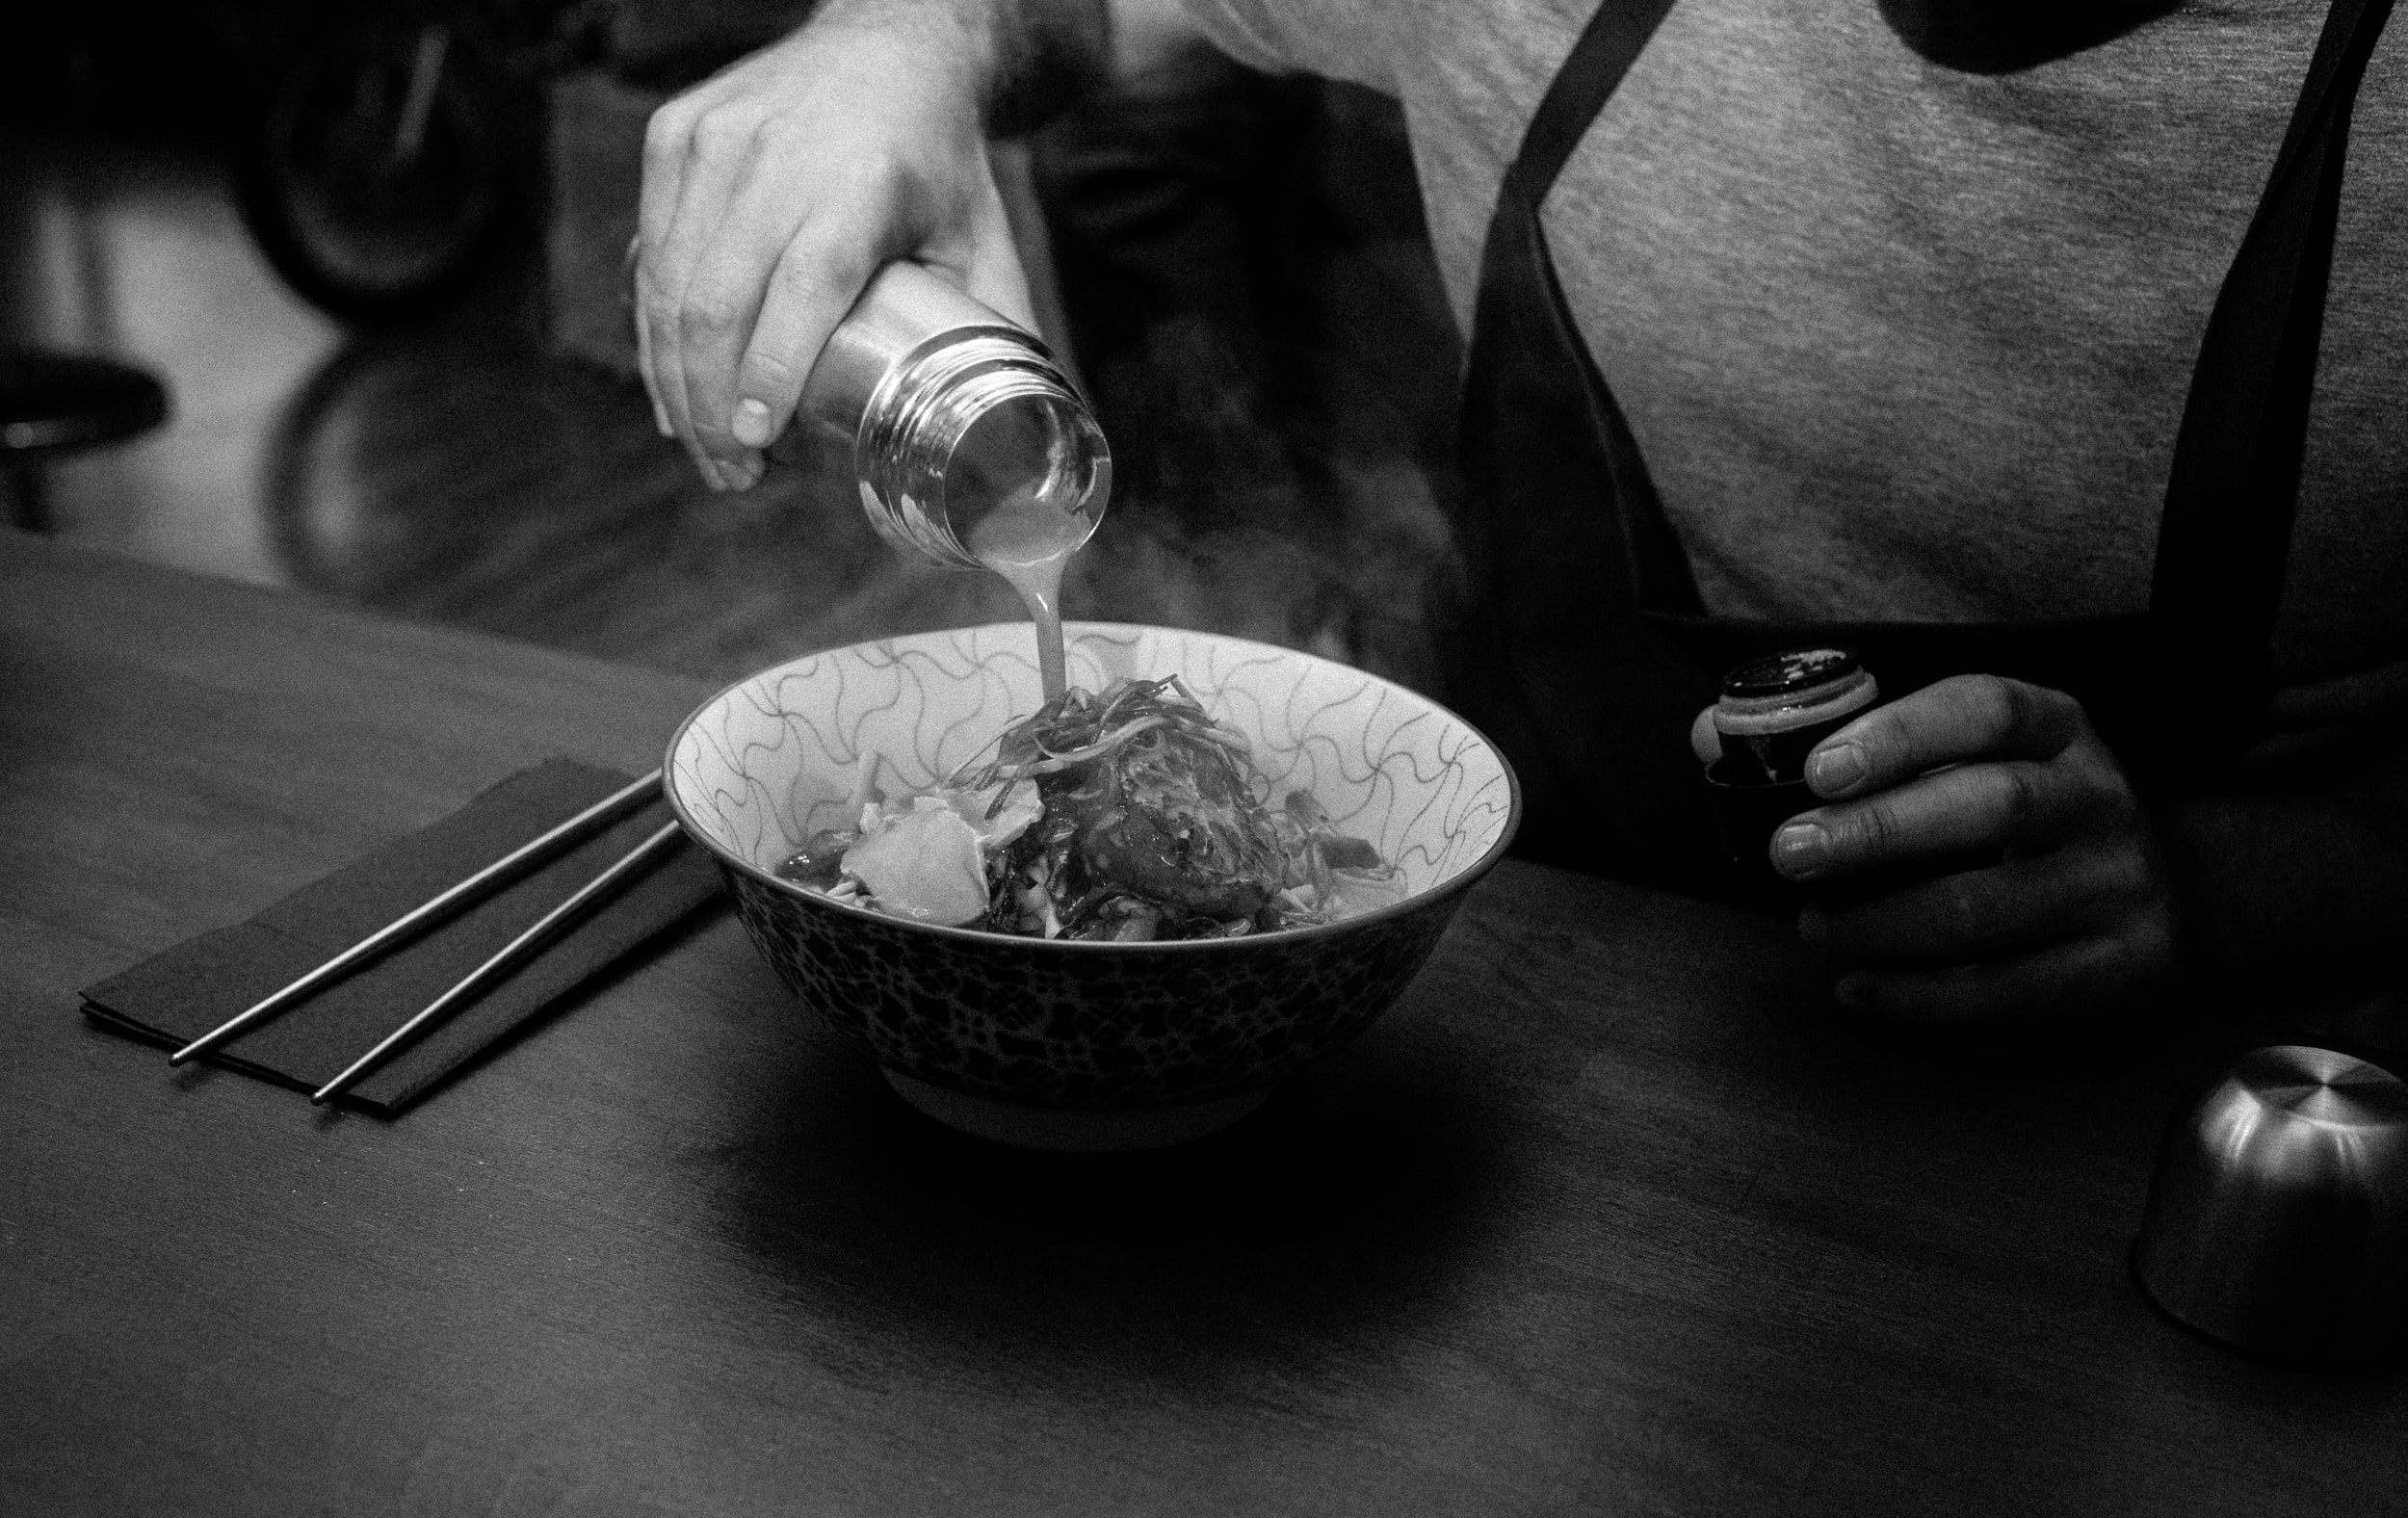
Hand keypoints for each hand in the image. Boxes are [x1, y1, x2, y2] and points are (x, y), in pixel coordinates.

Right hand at [634, 4, 1037, 490]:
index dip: (772, 371)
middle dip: (712, 408)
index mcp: (863, 181)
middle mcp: (776, 155)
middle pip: (717, 303)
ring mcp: (712, 141)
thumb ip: (997, 330)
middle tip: (736, 477)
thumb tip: (1017, 434)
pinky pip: (649, 254)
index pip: (803, 287)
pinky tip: (672, 389)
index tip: (758, 440)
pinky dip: (654, 332)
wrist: (888, 44)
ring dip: (675, 383)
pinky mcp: (672, 136)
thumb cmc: (938, 161)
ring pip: (668, 286)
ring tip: (705, 450)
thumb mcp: (982, 236)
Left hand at [1766, 674, 2181, 1023]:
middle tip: (1792, 855)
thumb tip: (1709, 734)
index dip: (1901, 735)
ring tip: (1815, 926)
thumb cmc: (2017, 820)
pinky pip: (2011, 989)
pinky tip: (1859, 988)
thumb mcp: (1961, 763)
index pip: (1987, 708)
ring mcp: (2119, 882)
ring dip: (1885, 923)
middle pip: (1992, 804)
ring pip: (1992, 906)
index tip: (1820, 769)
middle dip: (1879, 832)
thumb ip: (1843, 745)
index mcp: (2058, 727)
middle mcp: (2100, 797)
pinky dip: (1922, 996)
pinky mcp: (2126, 965)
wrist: (2163, 900)